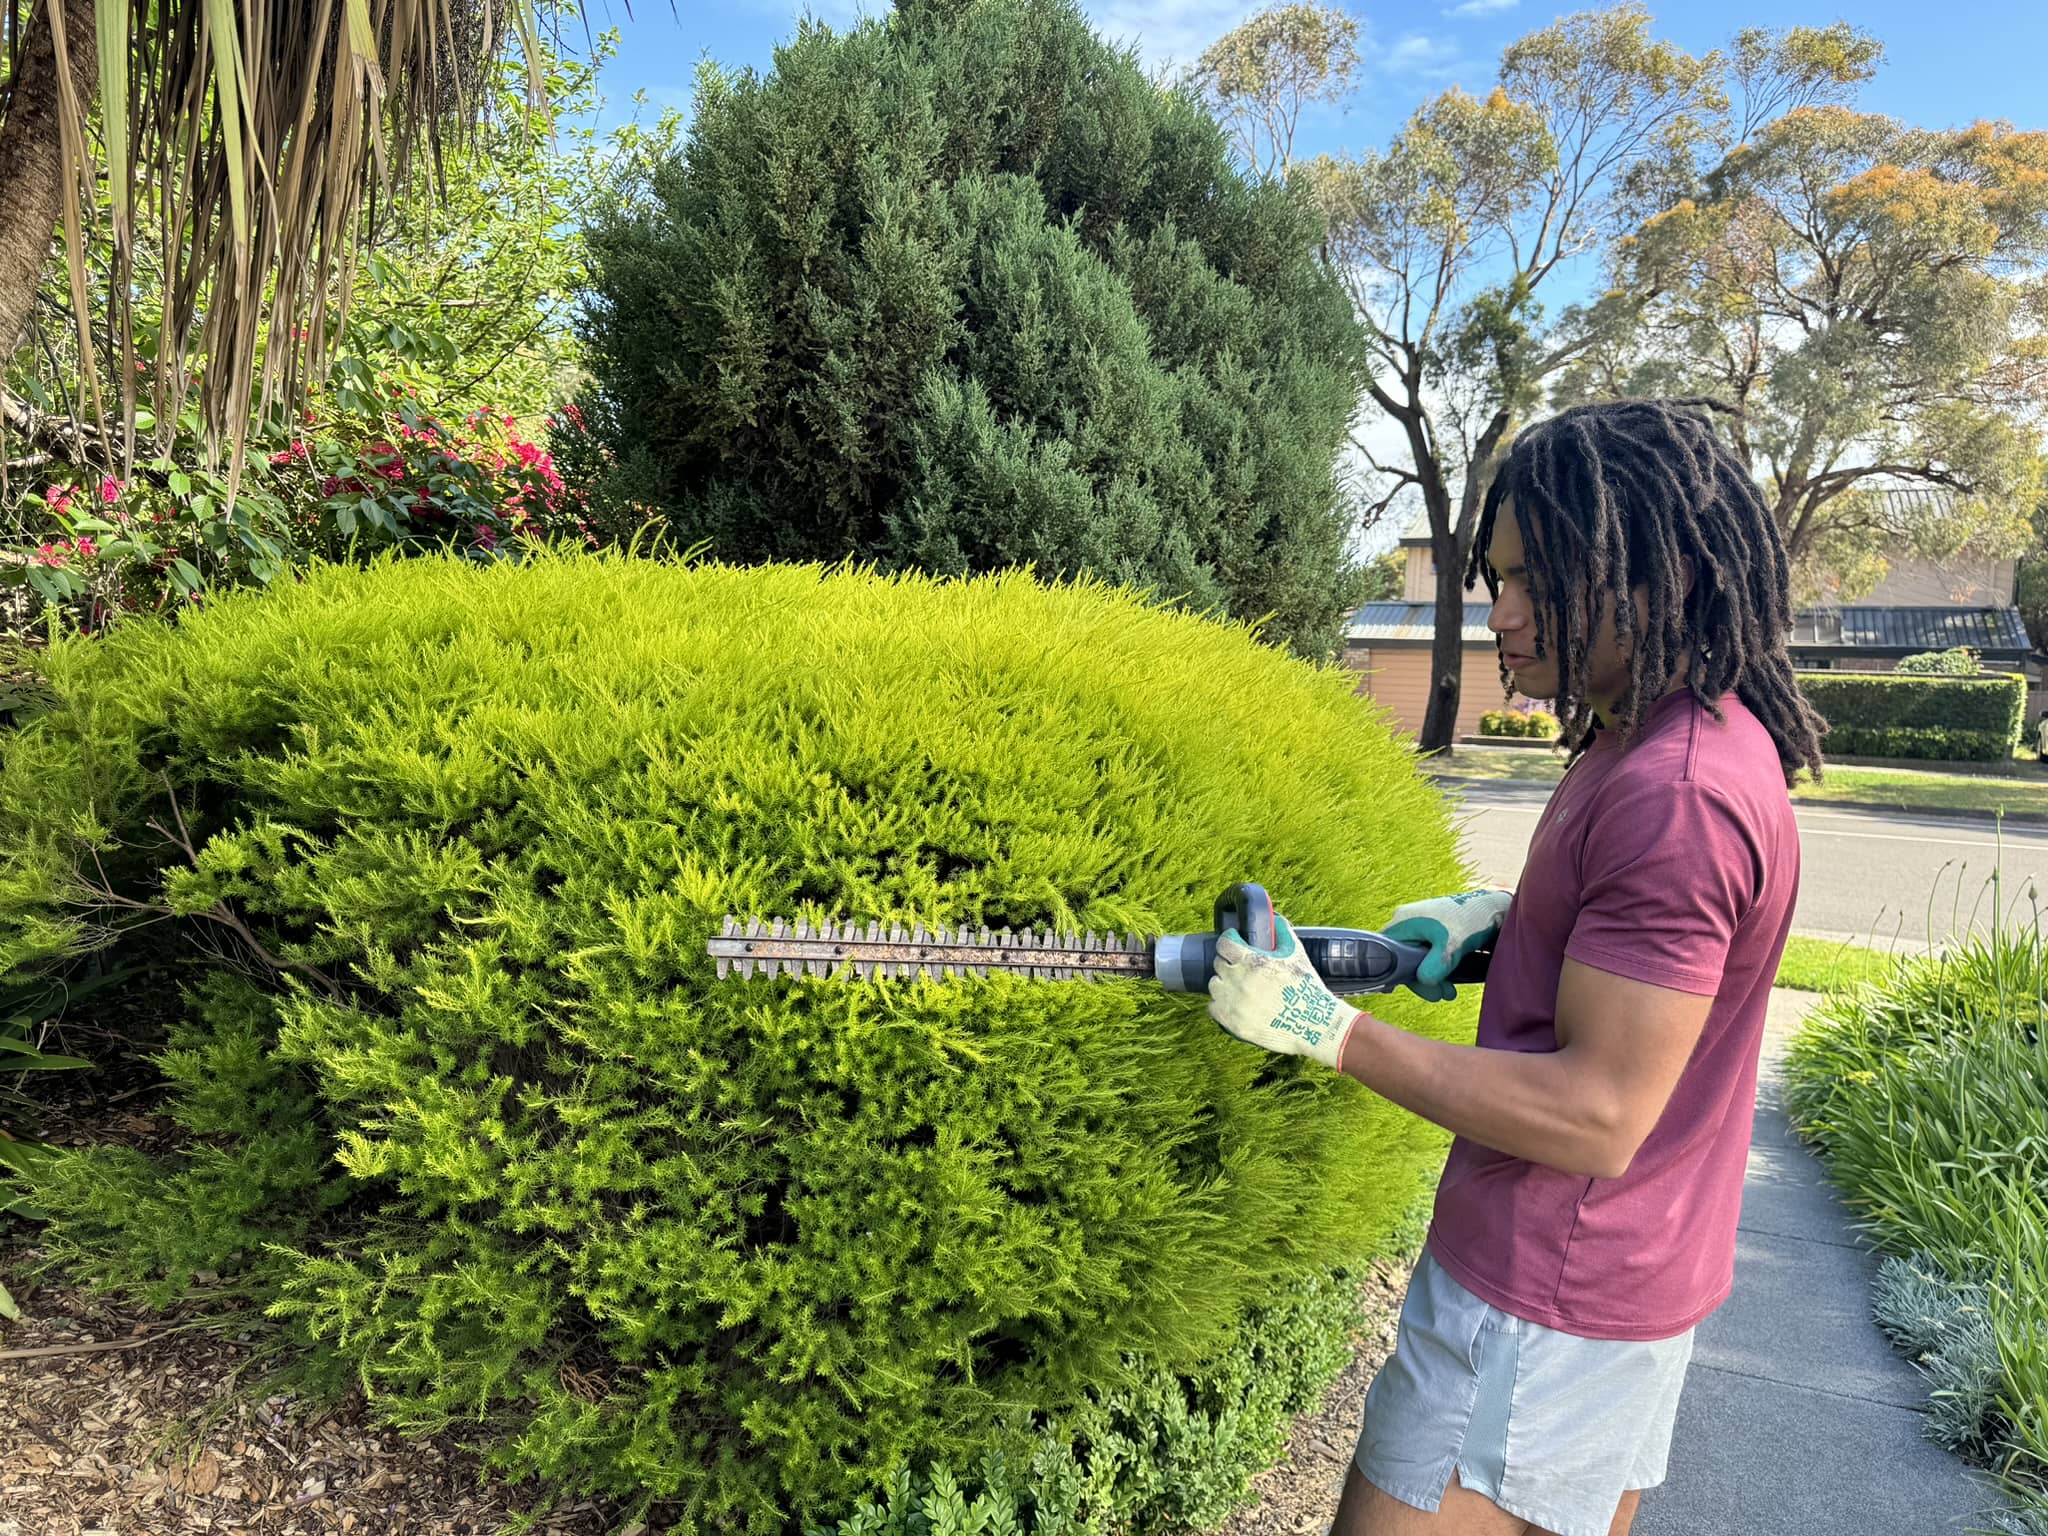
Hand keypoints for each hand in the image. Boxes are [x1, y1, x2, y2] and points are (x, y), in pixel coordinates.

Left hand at [1208, 914, 1358, 1069]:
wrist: (1313, 1025)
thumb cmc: (1306, 989)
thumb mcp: (1296, 954)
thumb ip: (1282, 932)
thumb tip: (1274, 919)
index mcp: (1251, 960)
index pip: (1224, 943)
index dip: (1229, 941)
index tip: (1234, 944)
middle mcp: (1237, 980)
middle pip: (1219, 964)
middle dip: (1230, 964)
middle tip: (1243, 970)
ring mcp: (1232, 1002)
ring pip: (1214, 985)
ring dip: (1224, 984)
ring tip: (1241, 989)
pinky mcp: (1231, 1022)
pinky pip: (1213, 1007)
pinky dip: (1222, 1005)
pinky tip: (1237, 1005)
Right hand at [1382, 887, 1511, 1001]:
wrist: (1491, 906)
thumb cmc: (1469, 918)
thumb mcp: (1451, 945)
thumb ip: (1435, 966)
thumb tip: (1424, 981)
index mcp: (1402, 922)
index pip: (1389, 955)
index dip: (1404, 975)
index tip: (1424, 988)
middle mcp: (1406, 922)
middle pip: (1404, 959)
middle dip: (1423, 979)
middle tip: (1442, 994)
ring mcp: (1418, 925)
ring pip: (1416, 958)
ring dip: (1432, 976)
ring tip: (1449, 990)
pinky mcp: (1430, 930)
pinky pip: (1426, 953)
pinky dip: (1436, 966)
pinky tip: (1448, 979)